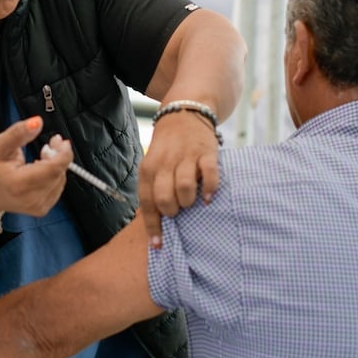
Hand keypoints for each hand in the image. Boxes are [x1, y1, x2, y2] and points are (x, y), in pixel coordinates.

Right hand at [0, 117, 71, 217]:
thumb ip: (18, 132)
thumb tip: (37, 122)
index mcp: (19, 184)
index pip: (53, 169)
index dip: (62, 152)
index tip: (60, 140)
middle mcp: (30, 199)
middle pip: (58, 173)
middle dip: (58, 154)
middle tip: (50, 143)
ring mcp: (38, 206)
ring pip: (60, 179)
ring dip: (56, 164)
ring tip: (41, 155)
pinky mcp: (42, 208)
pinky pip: (57, 186)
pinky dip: (53, 174)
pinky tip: (40, 168)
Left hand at [137, 111, 219, 247]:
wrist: (184, 113)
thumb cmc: (167, 148)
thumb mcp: (153, 164)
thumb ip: (152, 189)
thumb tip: (150, 224)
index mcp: (148, 169)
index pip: (148, 202)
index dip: (153, 226)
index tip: (159, 245)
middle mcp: (164, 163)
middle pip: (164, 197)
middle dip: (171, 211)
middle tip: (178, 210)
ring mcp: (186, 157)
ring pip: (183, 187)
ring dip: (188, 201)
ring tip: (191, 201)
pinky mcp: (205, 152)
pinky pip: (209, 174)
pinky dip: (209, 189)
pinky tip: (208, 196)